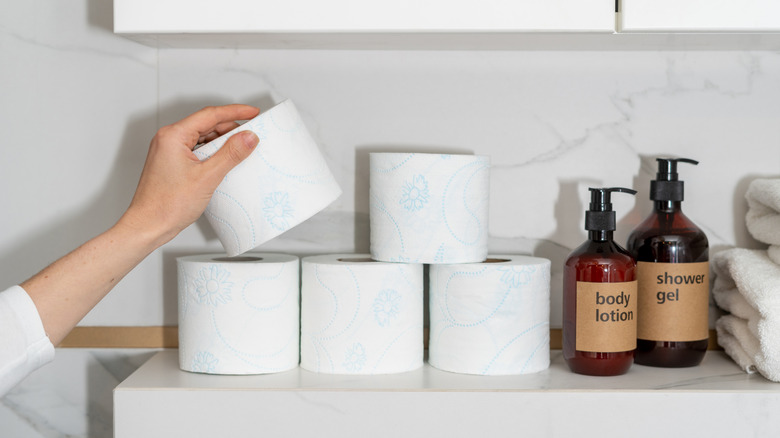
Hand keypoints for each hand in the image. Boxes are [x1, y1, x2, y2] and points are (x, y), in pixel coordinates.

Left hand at [119, 104, 260, 246]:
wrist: (147, 226)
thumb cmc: (166, 205)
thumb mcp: (207, 177)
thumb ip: (230, 154)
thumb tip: (248, 137)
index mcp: (173, 136)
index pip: (210, 115)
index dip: (235, 112)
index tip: (253, 112)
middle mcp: (168, 139)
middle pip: (207, 125)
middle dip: (230, 129)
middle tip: (251, 136)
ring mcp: (169, 151)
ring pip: (202, 138)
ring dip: (222, 143)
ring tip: (241, 152)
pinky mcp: (172, 163)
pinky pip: (197, 151)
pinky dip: (213, 154)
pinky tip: (225, 164)